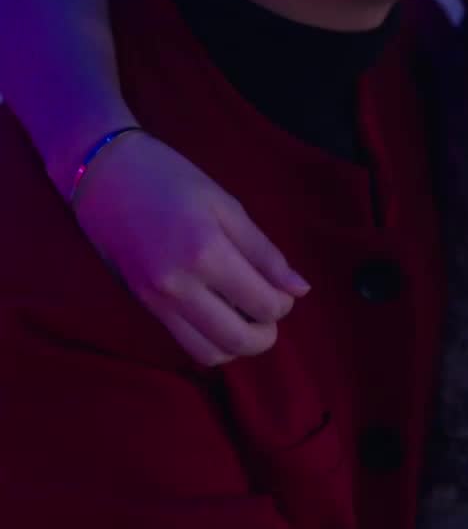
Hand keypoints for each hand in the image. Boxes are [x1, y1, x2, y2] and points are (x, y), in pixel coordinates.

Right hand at [71, 131, 307, 365]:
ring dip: (238, 344)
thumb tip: (300, 290)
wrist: (105, 175)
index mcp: (207, 252)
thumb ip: (264, 251)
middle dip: (266, 333)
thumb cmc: (170, 178)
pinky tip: (220, 315)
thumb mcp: (225, 205)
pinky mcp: (145, 307)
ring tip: (246, 315)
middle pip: (239, 340)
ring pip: (211, 353)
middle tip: (271, 308)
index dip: (283, 302)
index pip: (263, 304)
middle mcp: (180, 286)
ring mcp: (158, 301)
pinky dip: (211, 341)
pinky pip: (185, 345)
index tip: (284, 288)